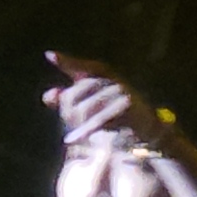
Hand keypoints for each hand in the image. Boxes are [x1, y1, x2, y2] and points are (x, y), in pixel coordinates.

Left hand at [41, 52, 168, 150]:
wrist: (149, 133)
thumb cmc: (119, 120)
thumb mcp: (92, 109)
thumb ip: (70, 101)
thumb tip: (47, 96)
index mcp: (105, 77)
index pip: (85, 68)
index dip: (68, 62)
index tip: (49, 56)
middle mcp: (113, 81)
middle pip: (81, 90)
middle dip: (69, 108)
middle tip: (66, 123)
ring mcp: (121, 91)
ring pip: (89, 106)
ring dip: (78, 124)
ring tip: (70, 139)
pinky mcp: (127, 106)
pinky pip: (100, 118)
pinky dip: (87, 130)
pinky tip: (75, 139)